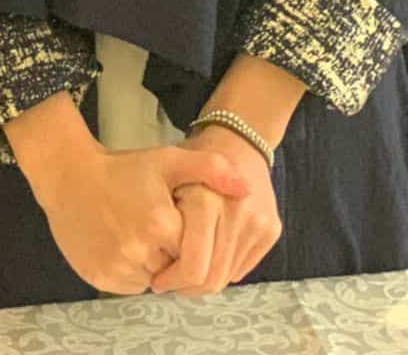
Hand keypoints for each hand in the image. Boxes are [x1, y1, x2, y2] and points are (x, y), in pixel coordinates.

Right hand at [21, 118, 248, 295]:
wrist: (67, 175)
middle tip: (153, 227)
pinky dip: (130, 272)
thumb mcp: (166, 160)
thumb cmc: (121, 169)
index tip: (173, 220)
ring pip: (153, 280)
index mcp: (161, 224)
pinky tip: (119, 243)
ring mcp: (118, 267)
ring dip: (152, 265)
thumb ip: (210, 169)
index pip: (196, 250)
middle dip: (171, 253)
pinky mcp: (100, 279)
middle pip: (174, 268)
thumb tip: (246, 188)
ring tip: (135, 233)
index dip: (188, 236)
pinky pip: (129, 286)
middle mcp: (140, 251)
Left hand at [151, 126, 281, 293]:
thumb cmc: (193, 158)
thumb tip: (162, 264)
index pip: (192, 267)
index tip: (158, 280)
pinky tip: (208, 257)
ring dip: (205, 281)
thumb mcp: (167, 174)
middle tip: (170, 283)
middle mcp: (236, 216)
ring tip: (186, 271)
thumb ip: (162, 216)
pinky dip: (223, 269)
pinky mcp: (272, 231)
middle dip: (187, 287)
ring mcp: (258, 225)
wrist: (238, 141)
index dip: (172, 281)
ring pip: (227, 277)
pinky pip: (243, 268)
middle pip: (212, 278)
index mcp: (205, 202)